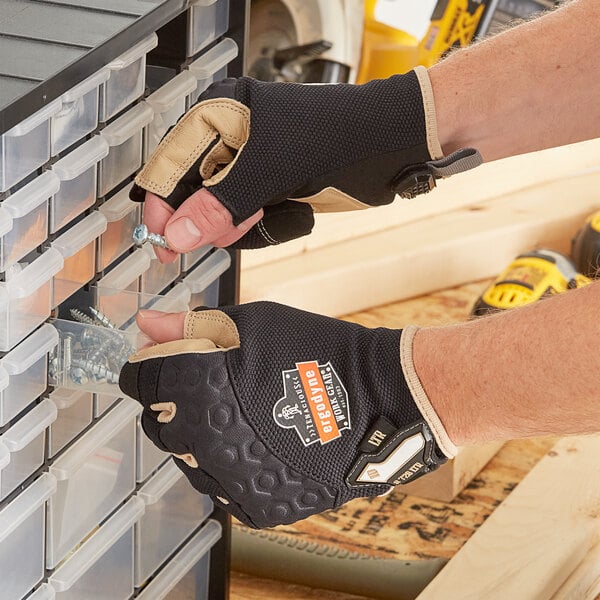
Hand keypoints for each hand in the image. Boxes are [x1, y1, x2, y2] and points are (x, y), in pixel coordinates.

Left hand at [119, 303, 455, 527]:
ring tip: (240, 414)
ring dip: (199, 436)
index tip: (165, 362)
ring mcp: (231, 479)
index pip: (141, 380)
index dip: (151, 367)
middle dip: (173, 401)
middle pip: (157, 423)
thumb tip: (147, 322)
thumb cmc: (317, 351)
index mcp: (199, 388)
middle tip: (210, 386)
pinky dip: (227, 465)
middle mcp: (207, 441)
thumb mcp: (253, 323)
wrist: (377, 396)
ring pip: (186, 459)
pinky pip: (221, 486)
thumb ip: (191, 326)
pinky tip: (255, 443)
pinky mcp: (257, 507)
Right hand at [131, 68, 480, 258]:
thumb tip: (175, 233)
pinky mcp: (270, 189)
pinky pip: (248, 222)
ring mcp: (251, 167)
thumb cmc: (338, 135)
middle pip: (192, 195)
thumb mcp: (271, 170)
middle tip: (236, 226)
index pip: (169, 165)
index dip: (163, 205)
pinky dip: (264, 228)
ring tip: (271, 215)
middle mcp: (229, 140)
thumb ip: (218, 203)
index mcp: (218, 113)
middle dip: (212, 218)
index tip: (163, 240)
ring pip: (220, 215)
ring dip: (244, 226)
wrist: (390, 146)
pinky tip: (288, 213)